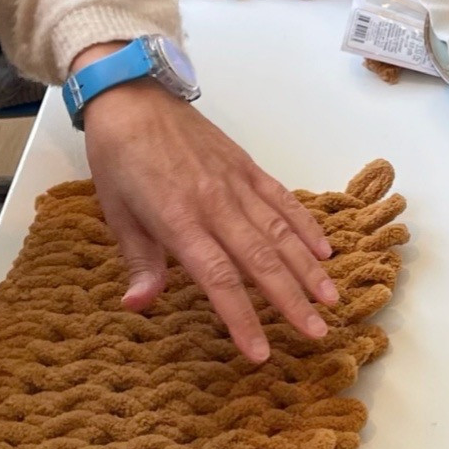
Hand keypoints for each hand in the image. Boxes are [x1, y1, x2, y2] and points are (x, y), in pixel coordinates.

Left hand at [76, 47, 338, 362]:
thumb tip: (139, 306)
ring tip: (332, 299)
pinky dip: (306, 226)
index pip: (218, 278)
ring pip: (281, 232)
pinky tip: (325, 250)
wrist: (133, 96)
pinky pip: (283, 200)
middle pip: (261, 260)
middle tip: (317, 334)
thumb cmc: (118, 159)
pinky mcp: (247, 166)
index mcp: (178, 220)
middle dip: (292, 301)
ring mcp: (236, 183)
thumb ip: (139, 261)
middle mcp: (215, 204)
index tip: (260, 352)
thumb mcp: (116, 213)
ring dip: (309, 268)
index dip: (241, 318)